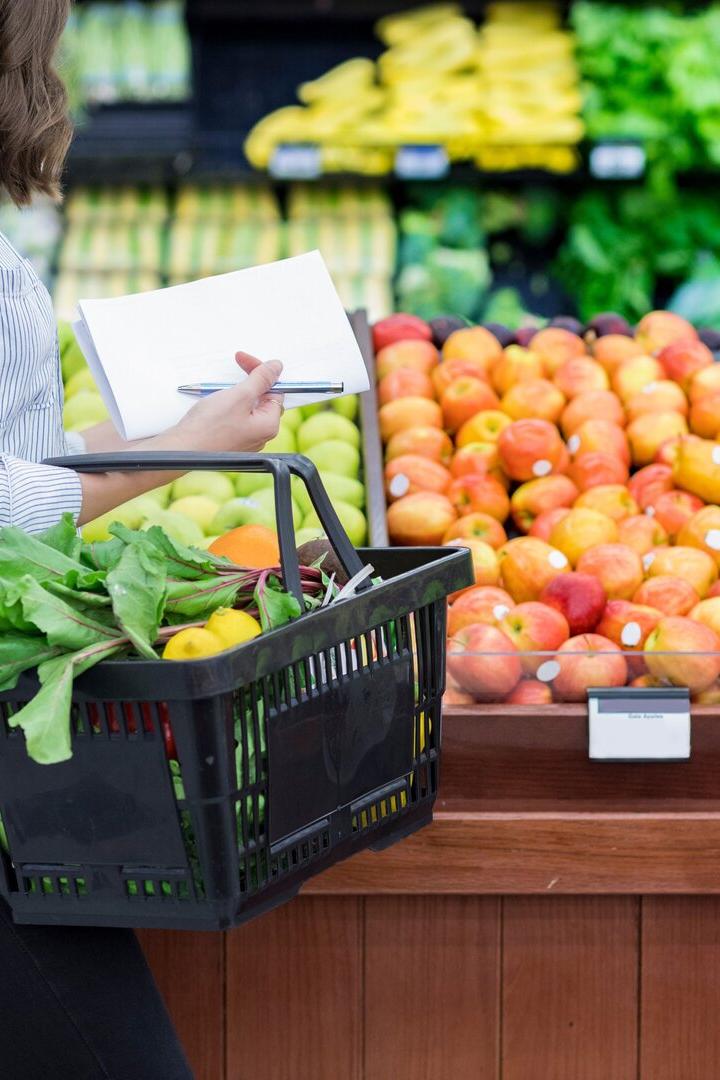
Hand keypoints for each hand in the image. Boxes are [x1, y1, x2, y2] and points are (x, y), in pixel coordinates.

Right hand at [75, 353, 284, 524]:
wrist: (181, 450)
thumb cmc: (209, 427)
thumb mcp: (240, 395)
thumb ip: (261, 379)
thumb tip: (277, 367)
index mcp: (268, 426)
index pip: (274, 391)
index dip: (260, 372)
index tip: (243, 360)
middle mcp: (260, 436)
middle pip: (262, 399)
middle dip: (249, 381)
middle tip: (235, 367)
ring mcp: (244, 440)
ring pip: (246, 407)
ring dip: (236, 392)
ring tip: (220, 388)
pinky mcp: (229, 441)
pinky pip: (234, 417)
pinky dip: (227, 405)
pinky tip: (214, 402)